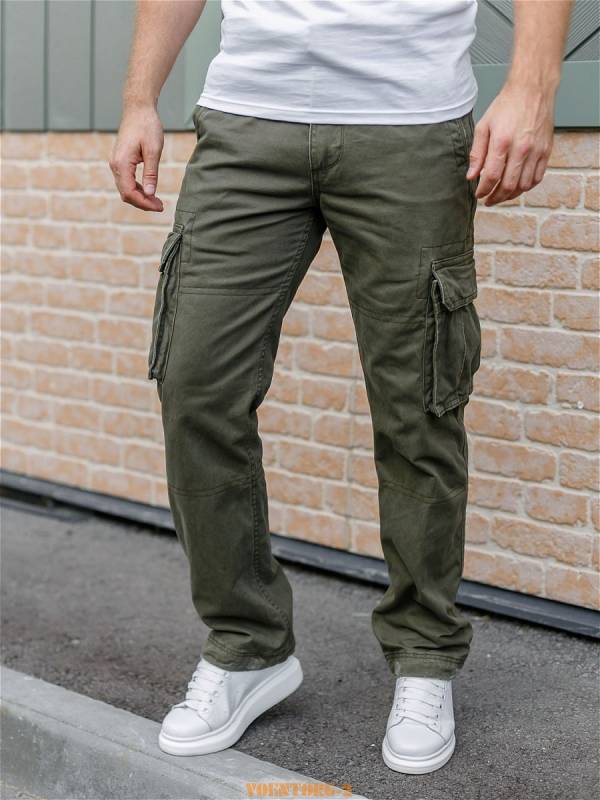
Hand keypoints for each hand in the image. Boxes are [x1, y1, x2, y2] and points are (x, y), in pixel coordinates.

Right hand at [110, 104, 163, 211]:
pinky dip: (137, 189)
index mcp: (121, 163)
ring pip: (125, 189)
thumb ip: (151, 174)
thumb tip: (150, 194)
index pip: (129, 192)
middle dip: (143, 203)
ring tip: (157, 201)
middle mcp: (115, 165)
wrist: (138, 109)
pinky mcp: (120, 161)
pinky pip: (126, 181)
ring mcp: (116, 163)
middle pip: (126, 194)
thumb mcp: (153, 151)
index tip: (159, 207)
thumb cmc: (147, 126)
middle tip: (160, 206)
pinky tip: (149, 191)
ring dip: (140, 197)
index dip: (144, 203)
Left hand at [467, 82, 554, 206]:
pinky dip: (526, 187)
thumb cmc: (507, 106)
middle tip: (488, 200)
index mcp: (502, 142)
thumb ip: (477, 153)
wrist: (533, 89)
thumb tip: (471, 175)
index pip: (491, 176)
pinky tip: (517, 187)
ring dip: (510, 195)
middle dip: (495, 197)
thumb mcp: (484, 126)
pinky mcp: (546, 151)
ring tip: (501, 195)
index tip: (479, 194)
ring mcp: (536, 151)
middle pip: (508, 185)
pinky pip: (537, 178)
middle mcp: (521, 148)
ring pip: (523, 185)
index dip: (483, 190)